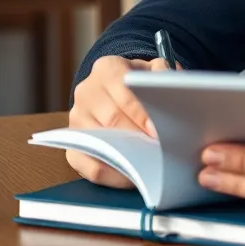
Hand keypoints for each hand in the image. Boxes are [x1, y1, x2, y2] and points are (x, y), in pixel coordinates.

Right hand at [66, 55, 174, 187]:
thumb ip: (163, 75)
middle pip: (112, 119)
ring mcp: (75, 119)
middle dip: (137, 137)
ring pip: (100, 144)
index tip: (158, 131)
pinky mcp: (72, 144)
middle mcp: (86, 91)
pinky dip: (112, 176)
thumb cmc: (138, 82)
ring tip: (148, 166)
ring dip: (126, 158)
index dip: (142, 114)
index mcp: (107, 68)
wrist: (115, 87)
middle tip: (158, 151)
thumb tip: (172, 91)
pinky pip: (89, 166)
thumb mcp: (152, 69)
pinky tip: (133, 176)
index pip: (125, 93)